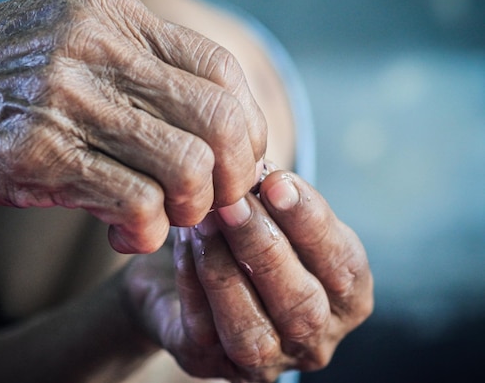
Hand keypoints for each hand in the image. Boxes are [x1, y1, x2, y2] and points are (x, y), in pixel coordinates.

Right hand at [0, 0, 265, 252]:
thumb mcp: (68, 44)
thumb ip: (139, 73)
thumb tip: (217, 132)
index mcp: (110, 13)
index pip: (223, 69)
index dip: (246, 126)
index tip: (234, 162)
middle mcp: (94, 45)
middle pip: (219, 119)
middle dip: (231, 176)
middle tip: (210, 201)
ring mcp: (66, 98)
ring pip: (187, 167)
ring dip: (190, 210)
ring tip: (164, 219)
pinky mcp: (38, 155)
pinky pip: (137, 204)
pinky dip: (147, 232)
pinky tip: (125, 235)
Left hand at [126, 170, 372, 381]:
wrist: (181, 272)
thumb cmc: (244, 236)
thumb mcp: (271, 213)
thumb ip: (274, 198)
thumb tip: (259, 165)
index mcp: (347, 299)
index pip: (344, 267)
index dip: (311, 224)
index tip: (277, 181)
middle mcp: (312, 341)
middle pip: (302, 306)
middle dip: (265, 247)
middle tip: (233, 201)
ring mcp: (263, 363)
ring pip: (253, 332)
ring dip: (225, 268)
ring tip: (205, 218)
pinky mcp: (208, 363)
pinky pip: (202, 330)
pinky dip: (191, 281)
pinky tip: (184, 242)